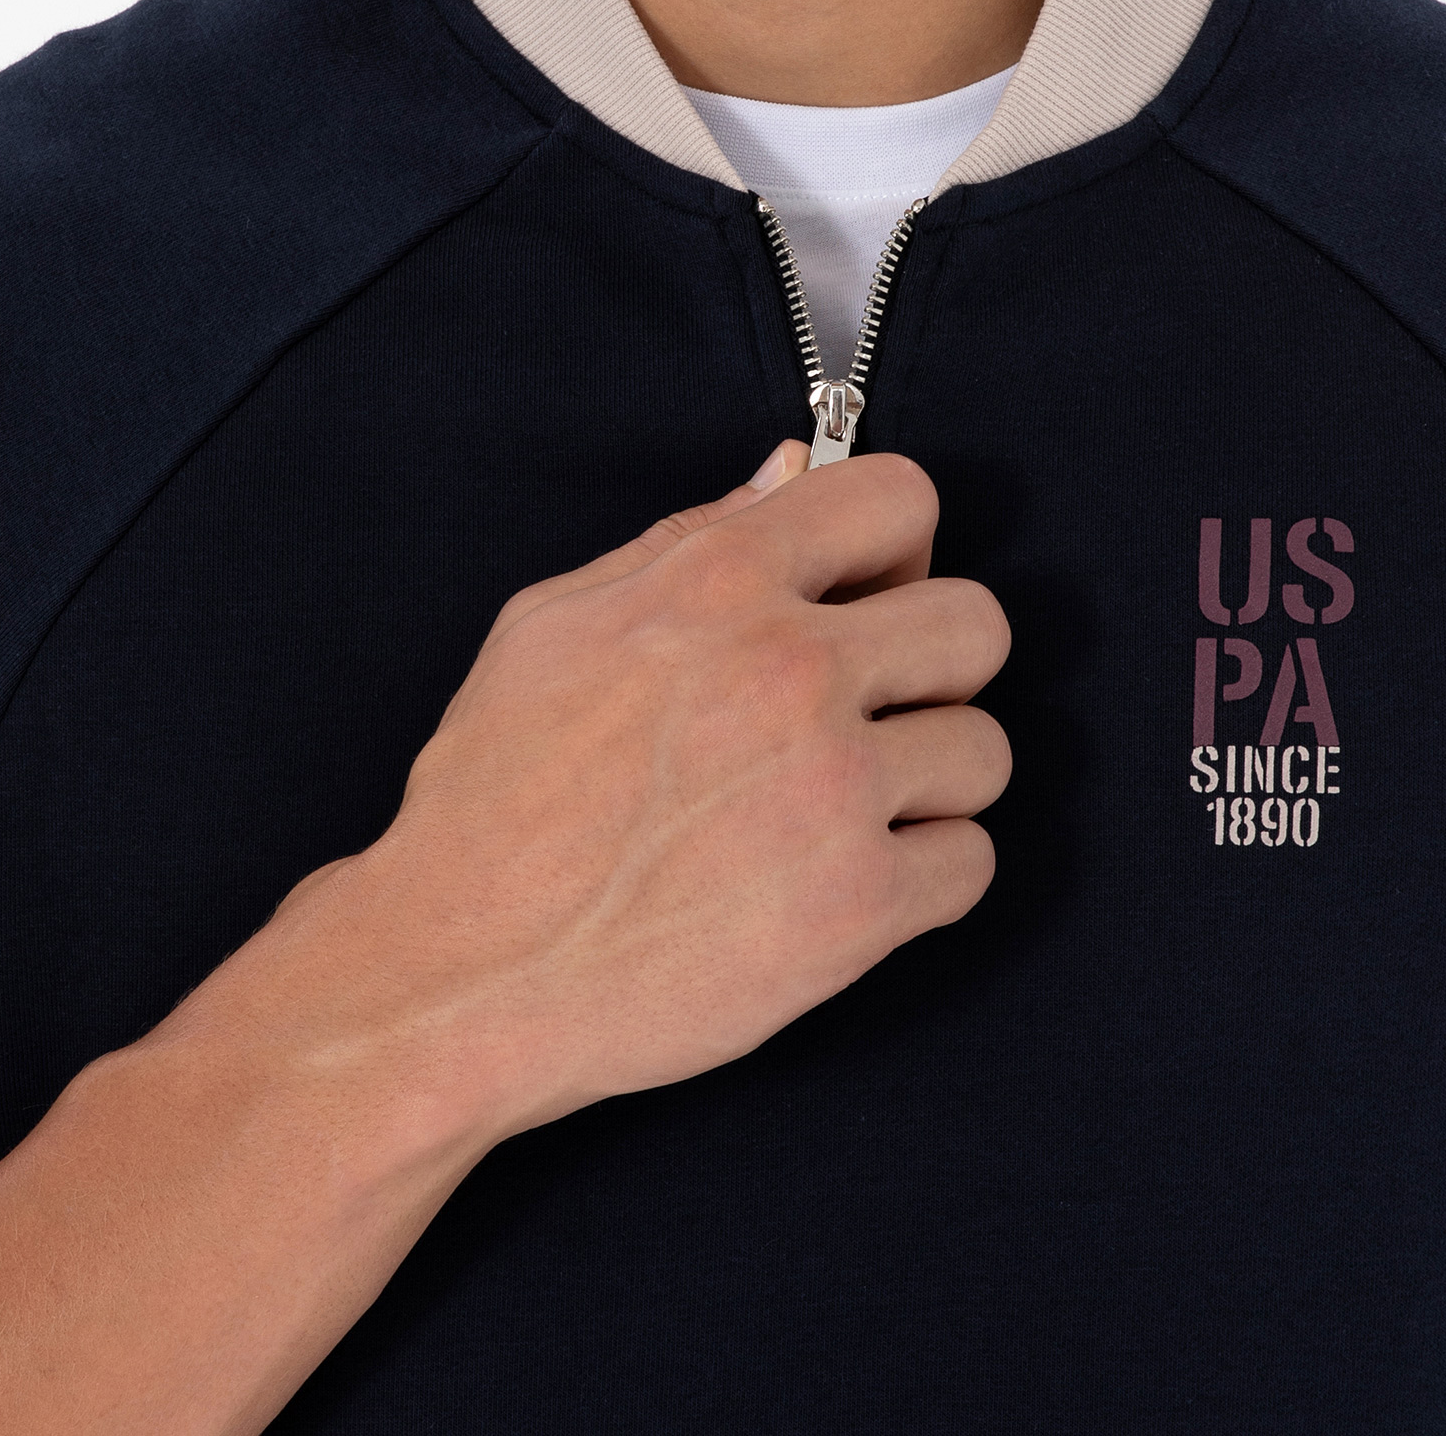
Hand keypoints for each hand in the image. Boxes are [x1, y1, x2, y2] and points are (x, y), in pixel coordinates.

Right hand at [263, 440, 1012, 1134]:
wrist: (461, 973)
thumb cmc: (493, 796)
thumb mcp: (556, 624)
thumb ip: (688, 537)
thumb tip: (790, 472)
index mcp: (719, 580)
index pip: (899, 499)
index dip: (896, 545)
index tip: (872, 593)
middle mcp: (792, 669)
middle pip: (977, 626)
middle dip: (935, 664)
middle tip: (875, 708)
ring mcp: (833, 790)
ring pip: (984, 751)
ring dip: (929, 779)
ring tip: (847, 807)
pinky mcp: (858, 909)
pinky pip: (971, 864)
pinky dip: (924, 876)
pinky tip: (849, 877)